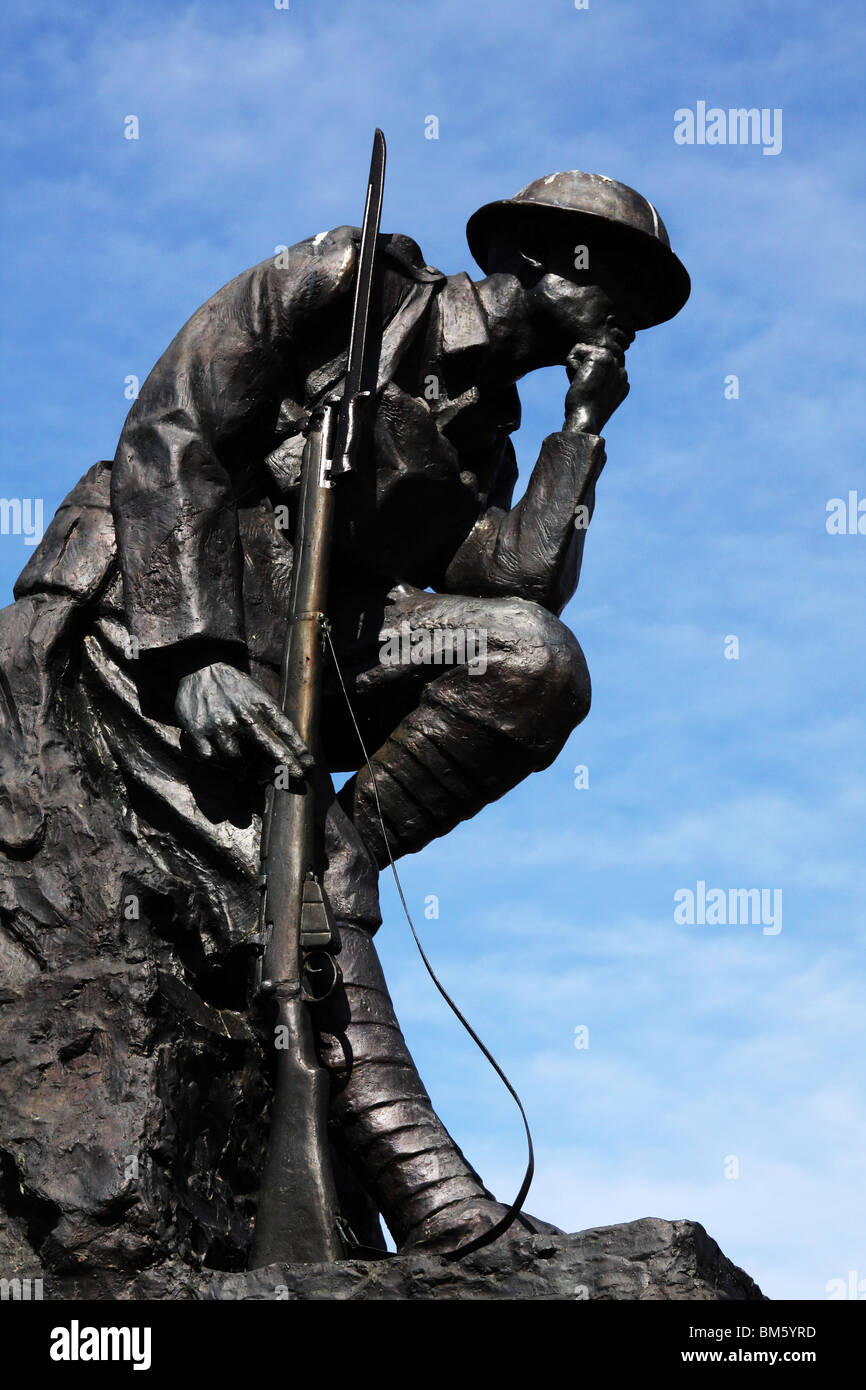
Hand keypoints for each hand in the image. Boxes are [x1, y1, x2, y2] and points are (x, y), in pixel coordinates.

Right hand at [175, 662, 312, 777]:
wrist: (201, 668)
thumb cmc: (235, 686)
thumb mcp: (258, 695)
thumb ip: (271, 717)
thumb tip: (290, 746)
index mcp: (259, 703)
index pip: (284, 730)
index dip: (298, 750)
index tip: (308, 765)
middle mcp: (241, 715)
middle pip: (267, 747)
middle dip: (285, 765)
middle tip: (295, 777)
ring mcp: (219, 724)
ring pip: (236, 760)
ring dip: (244, 771)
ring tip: (247, 774)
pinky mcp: (198, 731)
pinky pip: (211, 758)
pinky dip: (219, 764)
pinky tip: (223, 762)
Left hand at [563, 343, 628, 434]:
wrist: (585, 419)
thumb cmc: (585, 413)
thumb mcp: (595, 397)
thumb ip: (597, 382)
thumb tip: (582, 369)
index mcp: (622, 382)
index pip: (598, 366)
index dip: (587, 377)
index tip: (590, 395)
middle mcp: (622, 370)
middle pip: (591, 358)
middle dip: (582, 370)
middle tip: (585, 390)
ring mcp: (614, 362)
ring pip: (584, 352)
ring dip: (576, 368)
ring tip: (583, 385)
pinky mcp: (602, 356)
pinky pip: (577, 350)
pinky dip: (571, 365)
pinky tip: (579, 379)